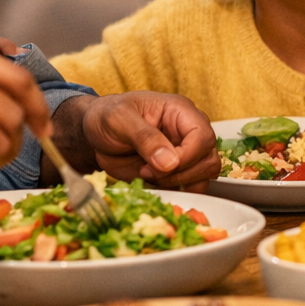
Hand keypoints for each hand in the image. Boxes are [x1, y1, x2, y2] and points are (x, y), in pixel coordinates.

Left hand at [55, 92, 219, 189]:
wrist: (96, 133)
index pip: (203, 137)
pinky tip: (154, 187)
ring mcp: (185, 153)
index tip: (159, 165)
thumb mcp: (120, 119)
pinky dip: (177, 194)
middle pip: (209, 160)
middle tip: (147, 172)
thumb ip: (145, 138)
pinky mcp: (176, 172)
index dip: (187, 156)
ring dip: (178, 184)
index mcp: (181, 112)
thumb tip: (169, 161)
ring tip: (148, 177)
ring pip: (204, 176)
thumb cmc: (107, 117)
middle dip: (180, 173)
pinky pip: (190, 188)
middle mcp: (189, 133)